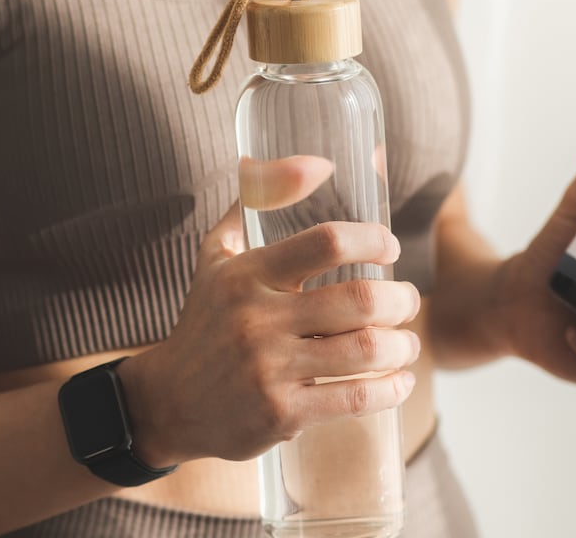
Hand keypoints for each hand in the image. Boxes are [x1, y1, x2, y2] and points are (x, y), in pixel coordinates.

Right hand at [119, 157, 420, 464]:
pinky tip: (399, 382)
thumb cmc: (205, 321)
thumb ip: (256, 201)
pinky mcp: (280, 414)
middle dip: (401, 299)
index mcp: (247, 275)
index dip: (371, 240)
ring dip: (402, 345)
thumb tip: (311, 160)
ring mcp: (268, 370)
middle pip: (359, 300)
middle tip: (407, 300)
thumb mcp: (216, 256)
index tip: (389, 247)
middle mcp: (257, 319)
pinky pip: (353, 399)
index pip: (325, 242)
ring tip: (407, 342)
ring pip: (365, 351)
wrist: (167, 402)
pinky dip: (390, 390)